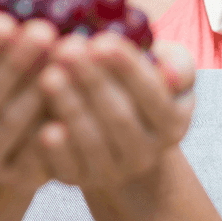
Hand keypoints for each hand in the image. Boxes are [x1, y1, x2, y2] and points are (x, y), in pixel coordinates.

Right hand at [0, 13, 59, 194]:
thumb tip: (3, 26)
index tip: (5, 22)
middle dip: (16, 62)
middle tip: (44, 31)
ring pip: (11, 124)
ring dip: (40, 87)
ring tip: (66, 54)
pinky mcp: (12, 180)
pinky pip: (36, 151)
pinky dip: (54, 126)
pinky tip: (73, 100)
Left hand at [35, 31, 195, 192]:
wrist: (110, 127)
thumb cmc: (136, 83)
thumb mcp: (166, 68)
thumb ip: (177, 65)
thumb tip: (169, 76)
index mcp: (171, 123)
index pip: (153, 95)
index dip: (128, 69)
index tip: (102, 41)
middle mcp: (145, 154)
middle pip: (119, 117)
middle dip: (92, 81)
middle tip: (67, 49)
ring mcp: (112, 171)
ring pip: (92, 142)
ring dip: (70, 108)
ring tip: (49, 75)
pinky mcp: (78, 179)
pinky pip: (68, 168)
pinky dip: (56, 151)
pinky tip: (44, 129)